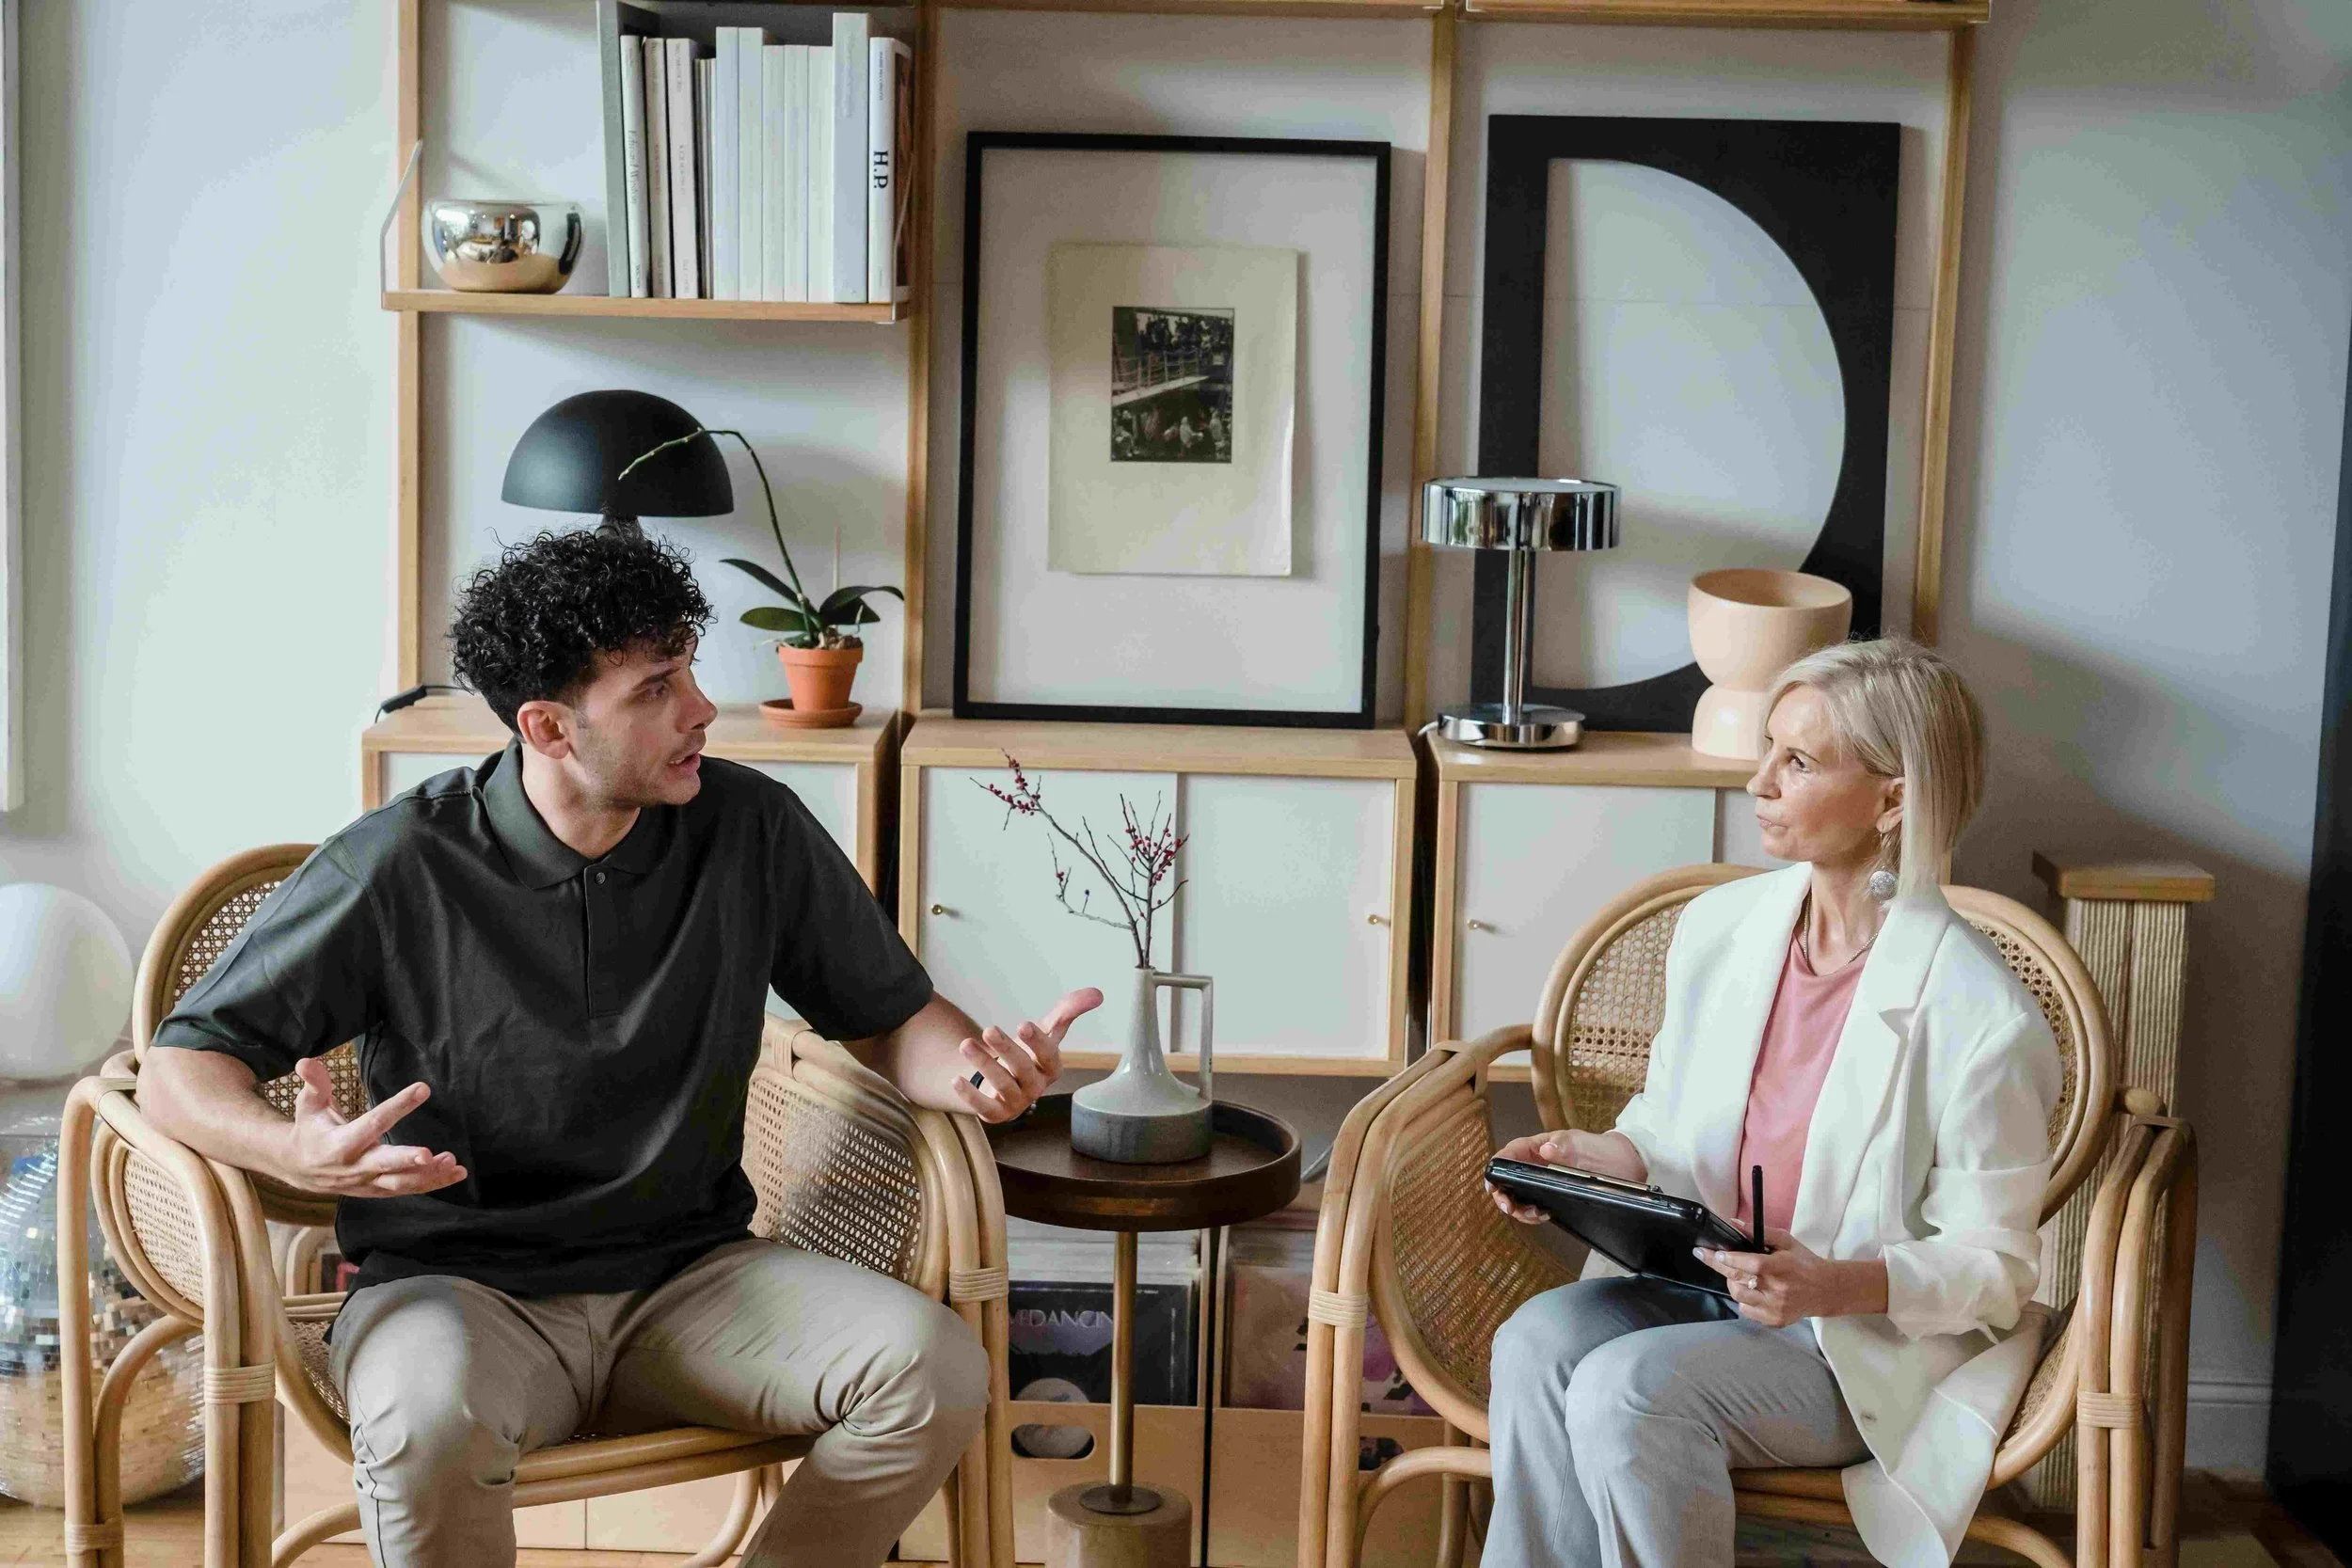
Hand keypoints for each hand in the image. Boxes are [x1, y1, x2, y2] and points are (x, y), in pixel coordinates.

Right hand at [279, 1058, 467, 1197]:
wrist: (299, 1169)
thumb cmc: (310, 1130)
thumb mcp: (309, 1105)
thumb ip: (314, 1083)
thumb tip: (306, 1061)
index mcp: (339, 1143)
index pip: (373, 1123)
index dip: (398, 1106)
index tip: (423, 1088)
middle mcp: (354, 1167)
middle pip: (384, 1165)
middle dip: (406, 1160)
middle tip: (429, 1154)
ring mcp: (367, 1182)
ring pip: (400, 1183)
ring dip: (428, 1175)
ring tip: (453, 1161)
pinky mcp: (378, 1190)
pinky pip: (407, 1189)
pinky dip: (432, 1183)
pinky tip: (456, 1172)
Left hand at [952, 987, 1101, 1123]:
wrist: (1006, 1081)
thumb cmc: (1030, 1055)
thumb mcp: (1047, 1031)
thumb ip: (1068, 1012)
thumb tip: (1097, 994)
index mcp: (1051, 1067)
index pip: (1048, 1055)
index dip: (1037, 1042)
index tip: (1023, 1025)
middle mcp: (1036, 1086)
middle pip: (1022, 1068)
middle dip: (1006, 1049)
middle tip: (989, 1029)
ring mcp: (1017, 1101)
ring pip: (1001, 1084)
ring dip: (983, 1063)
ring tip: (965, 1044)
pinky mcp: (996, 1113)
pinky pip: (984, 1107)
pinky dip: (970, 1095)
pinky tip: (956, 1080)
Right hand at [1484, 1129, 1645, 1223]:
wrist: (1625, 1165)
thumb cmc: (1601, 1149)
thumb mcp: (1583, 1143)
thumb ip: (1564, 1145)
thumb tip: (1545, 1149)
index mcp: (1539, 1147)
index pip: (1510, 1154)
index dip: (1497, 1168)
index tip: (1493, 1184)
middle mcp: (1536, 1165)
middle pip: (1508, 1179)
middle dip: (1503, 1195)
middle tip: (1510, 1209)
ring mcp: (1543, 1182)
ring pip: (1518, 1196)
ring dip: (1519, 1208)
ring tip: (1534, 1214)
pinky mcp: (1552, 1196)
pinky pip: (1533, 1206)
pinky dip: (1532, 1214)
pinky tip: (1543, 1215)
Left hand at [1695, 1227, 1888, 1326]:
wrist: (1826, 1290)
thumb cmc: (1804, 1262)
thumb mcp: (1787, 1242)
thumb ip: (1761, 1233)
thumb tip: (1735, 1224)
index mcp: (1781, 1268)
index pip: (1750, 1264)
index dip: (1730, 1259)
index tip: (1714, 1252)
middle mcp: (1777, 1290)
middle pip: (1738, 1279)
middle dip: (1717, 1266)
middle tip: (1705, 1255)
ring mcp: (1775, 1308)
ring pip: (1738, 1296)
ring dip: (1732, 1283)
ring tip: (1739, 1275)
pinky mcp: (1774, 1320)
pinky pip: (1746, 1310)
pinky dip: (1744, 1299)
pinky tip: (1752, 1290)